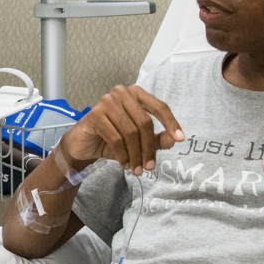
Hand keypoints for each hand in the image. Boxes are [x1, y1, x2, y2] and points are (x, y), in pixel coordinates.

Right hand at [57, 84, 183, 175]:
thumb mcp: (138, 141)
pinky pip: (115, 138)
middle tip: (149, 167)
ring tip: (136, 170)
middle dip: (149, 148)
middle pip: (145, 122)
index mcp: (135, 94)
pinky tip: (124, 164)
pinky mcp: (94, 115)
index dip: (170, 123)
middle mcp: (121, 93)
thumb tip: (174, 139)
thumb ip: (156, 138)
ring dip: (136, 155)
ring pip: (130, 132)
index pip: (159, 106)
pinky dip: (122, 155)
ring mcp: (106, 102)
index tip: (180, 139)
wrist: (83, 145)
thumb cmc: (112, 139)